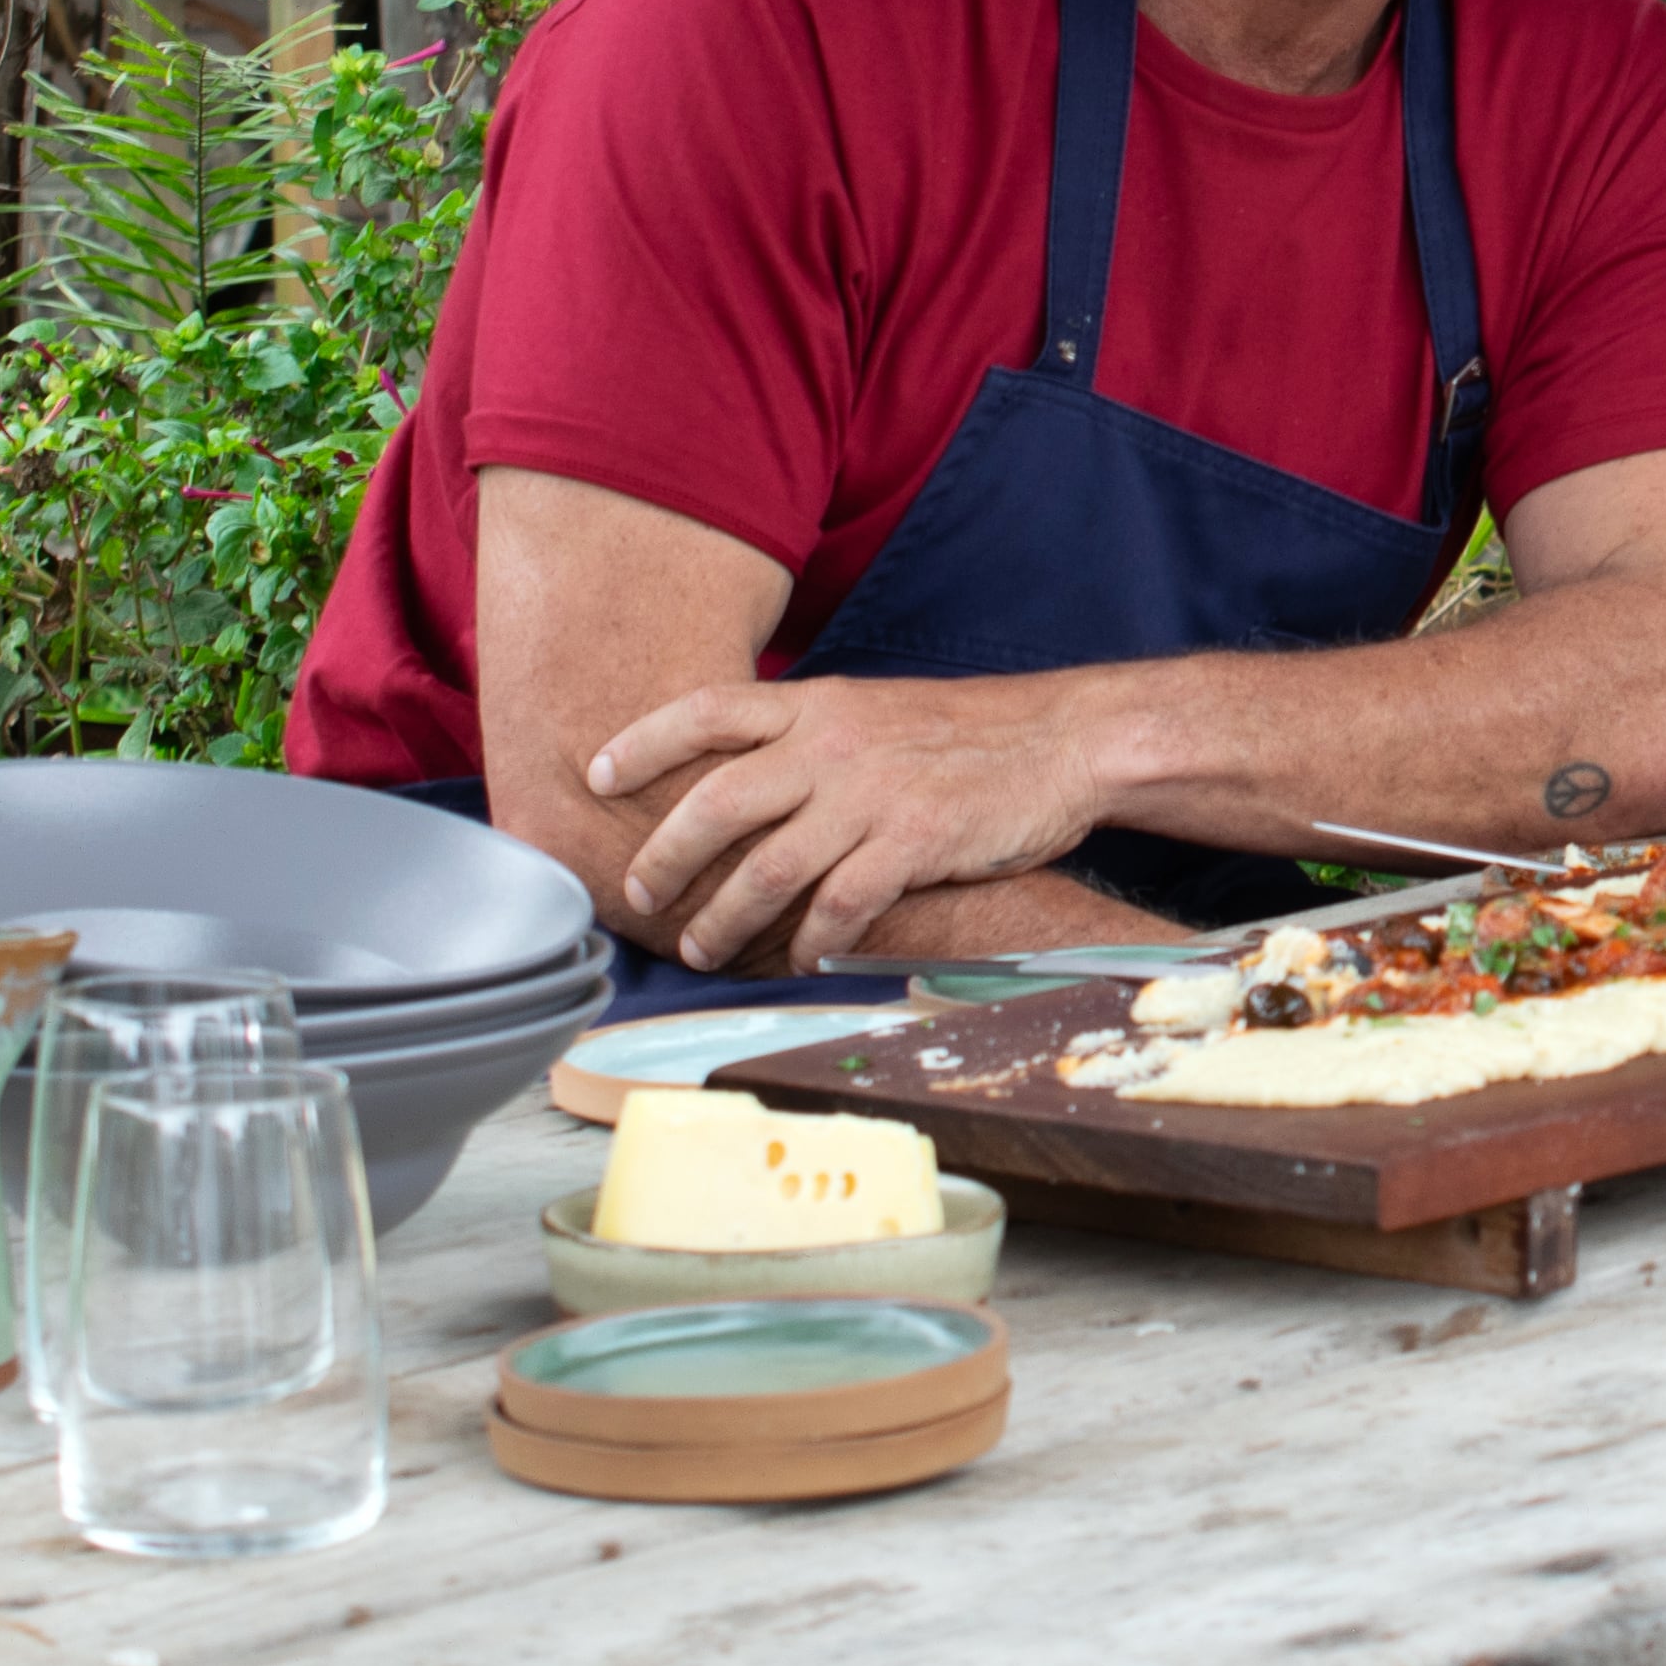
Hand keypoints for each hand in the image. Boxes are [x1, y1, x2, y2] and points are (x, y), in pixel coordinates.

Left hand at [589, 673, 1108, 970]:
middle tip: (638, 898)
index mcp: (821, 704)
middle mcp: (834, 744)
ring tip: (701, 949)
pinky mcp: (914, 842)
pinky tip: (800, 960)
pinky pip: (838, 907)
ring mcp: (873, 794)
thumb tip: (755, 783)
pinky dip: (809, 943)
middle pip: (715, 802)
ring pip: (765, 870)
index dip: (642, 741)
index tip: (597, 774)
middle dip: (662, 859)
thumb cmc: (977, 733)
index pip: (708, 710)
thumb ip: (817, 738)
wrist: (1068, 737)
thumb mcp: (881, 710)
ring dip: (722, 920)